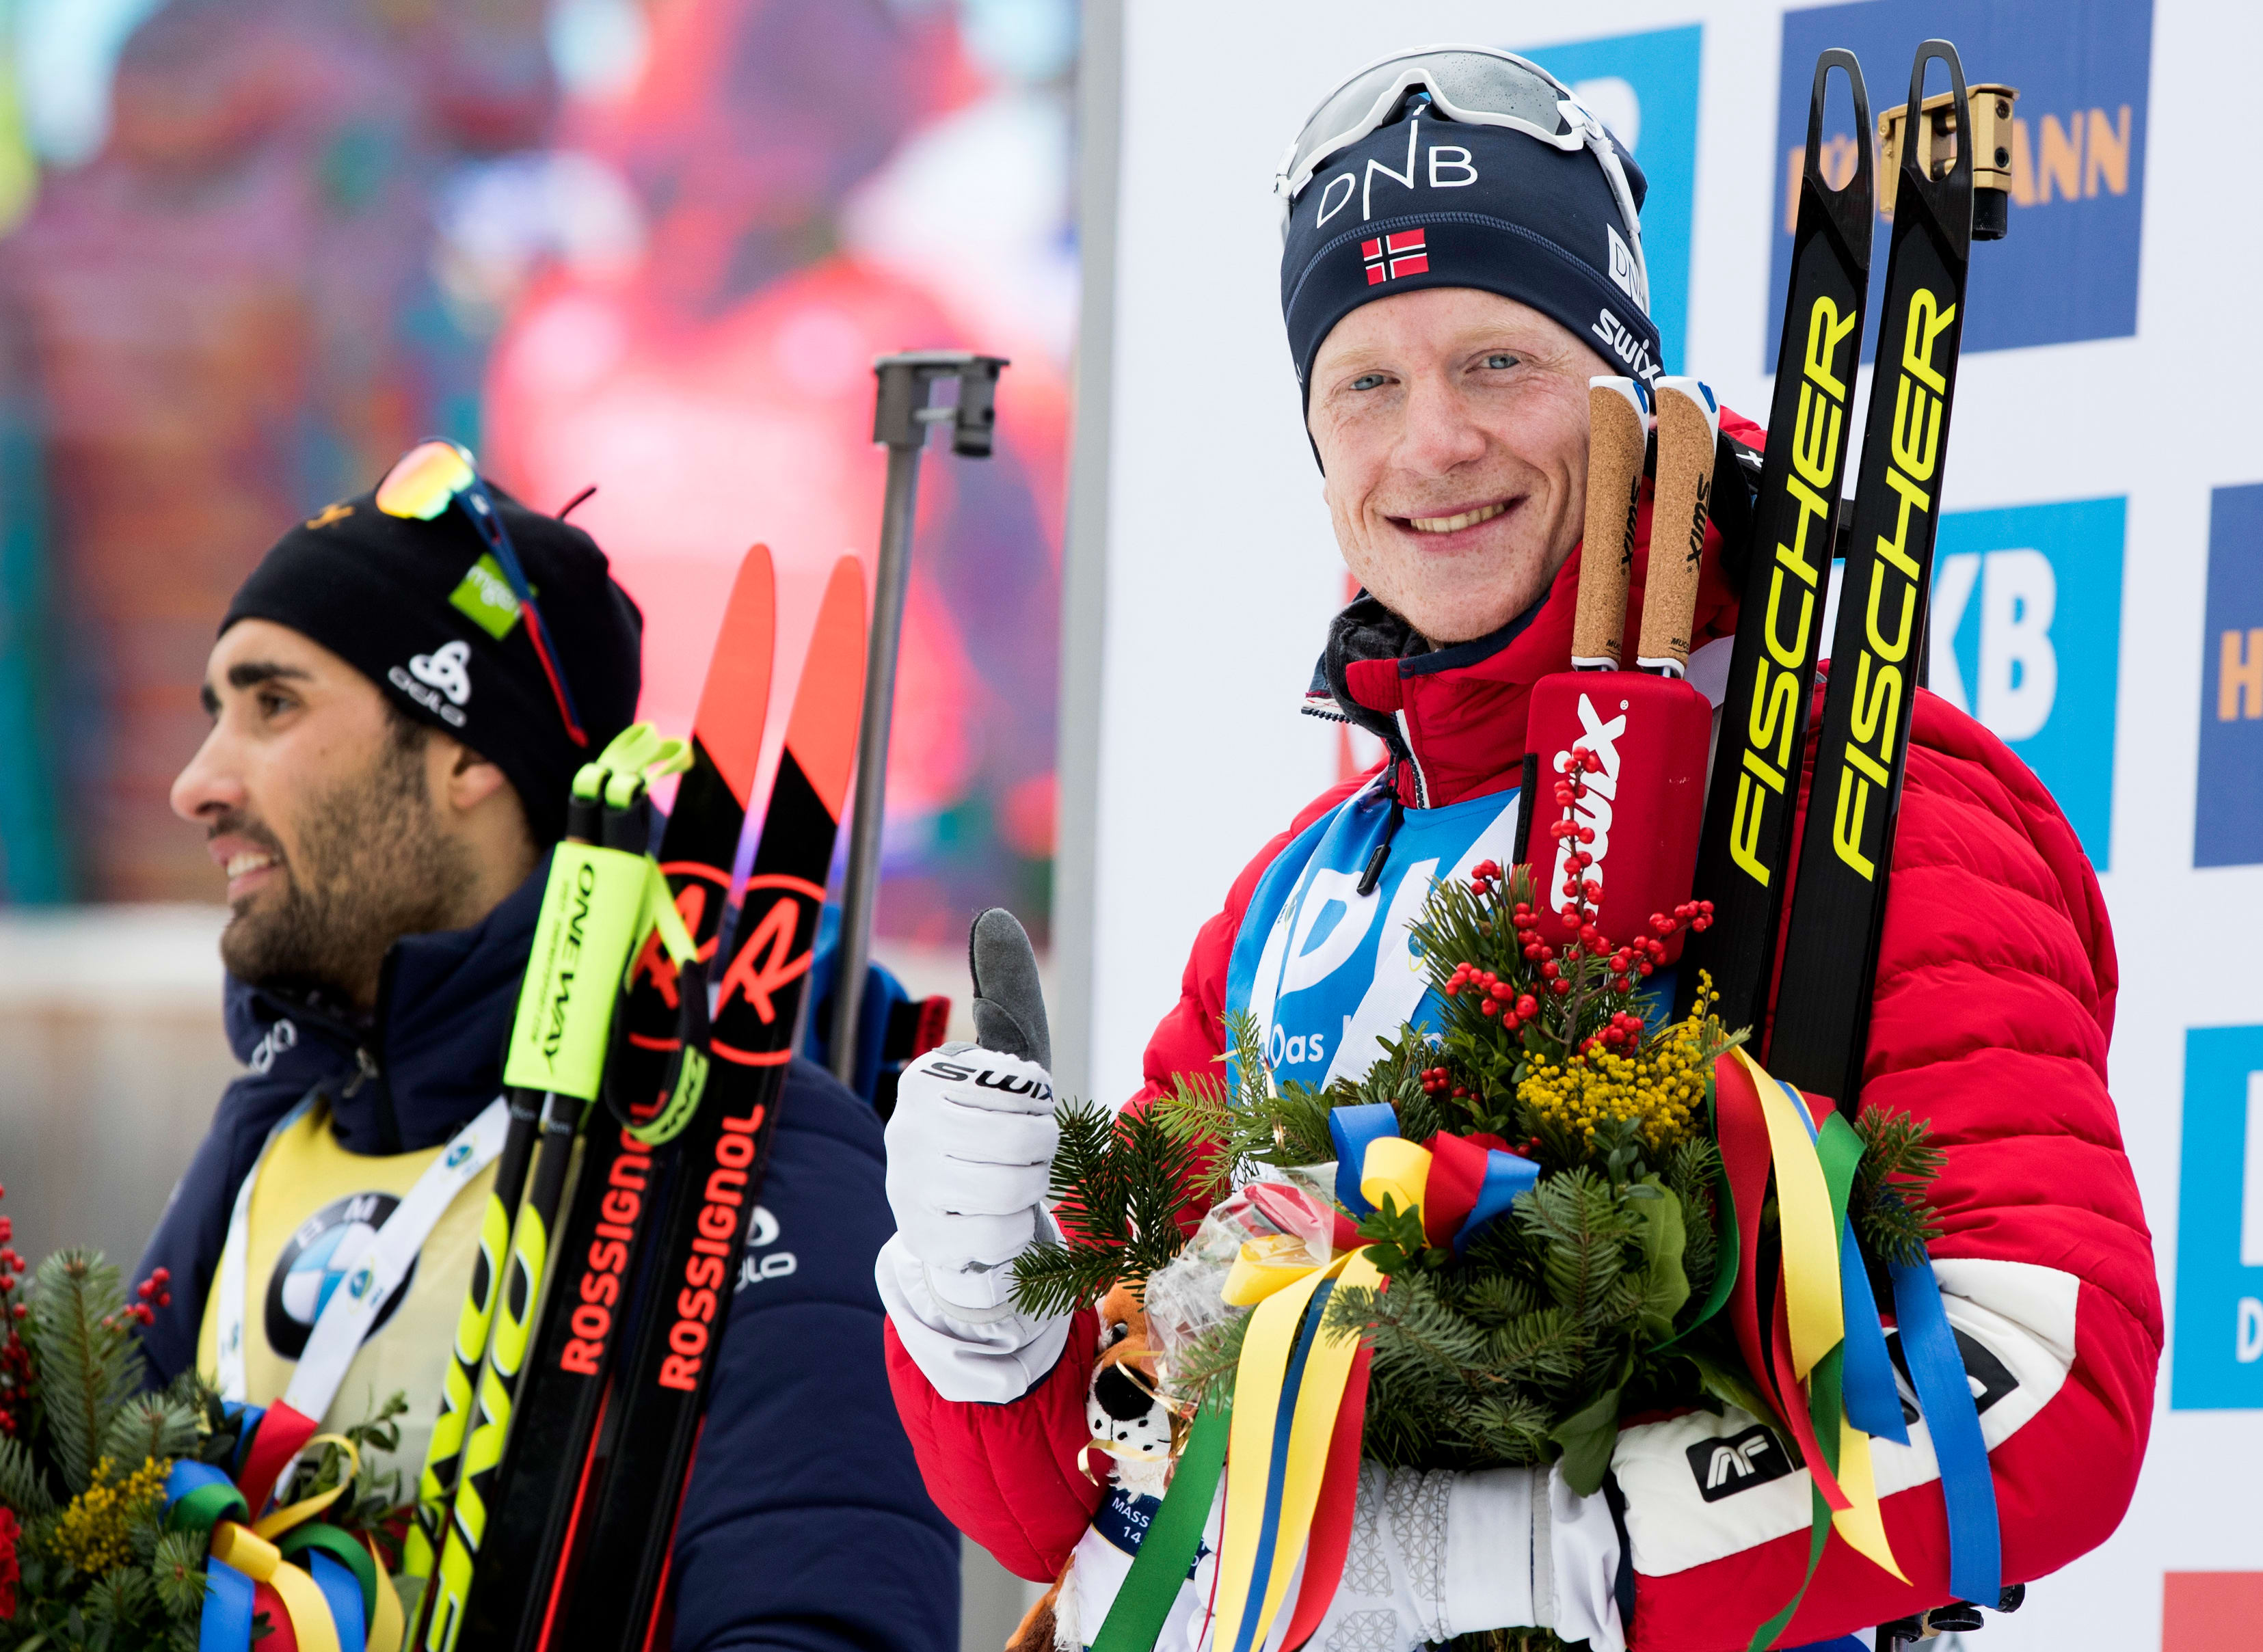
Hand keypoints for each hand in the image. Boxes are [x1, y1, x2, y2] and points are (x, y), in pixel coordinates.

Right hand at [883, 907, 1057, 1317]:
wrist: (957, 1219)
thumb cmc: (991, 1128)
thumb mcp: (1005, 1061)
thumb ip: (1006, 994)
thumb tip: (993, 918)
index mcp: (929, 1078)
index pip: (1020, 1092)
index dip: (1043, 1107)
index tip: (1032, 1110)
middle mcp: (907, 1128)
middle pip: (1020, 1142)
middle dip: (1041, 1152)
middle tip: (1031, 1154)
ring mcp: (909, 1187)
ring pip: (1008, 1190)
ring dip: (1029, 1190)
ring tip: (1016, 1183)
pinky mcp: (922, 1239)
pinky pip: (996, 1237)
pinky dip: (1012, 1233)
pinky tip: (999, 1221)